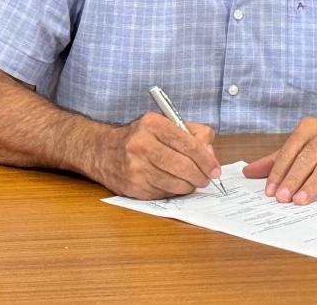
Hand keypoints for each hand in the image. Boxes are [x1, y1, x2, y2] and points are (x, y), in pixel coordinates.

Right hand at [90, 112, 219, 199]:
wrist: (101, 151)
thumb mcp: (164, 124)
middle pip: (183, 165)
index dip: (206, 159)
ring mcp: (135, 167)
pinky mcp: (132, 186)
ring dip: (189, 186)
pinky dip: (173, 192)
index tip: (215, 169)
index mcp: (153, 124)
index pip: (187, 143)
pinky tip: (173, 185)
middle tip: (206, 179)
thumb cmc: (140, 137)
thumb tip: (210, 155)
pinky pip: (163, 194)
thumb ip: (192, 133)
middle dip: (200, 176)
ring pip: (175, 183)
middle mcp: (142, 144)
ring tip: (191, 182)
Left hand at [242, 117, 316, 205]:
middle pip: (306, 158)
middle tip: (282, 198)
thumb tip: (248, 172)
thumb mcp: (304, 148)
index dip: (278, 171)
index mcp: (309, 127)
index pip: (289, 150)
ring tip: (301, 201)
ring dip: (312, 184)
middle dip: (292, 179)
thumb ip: (277, 159)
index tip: (269, 191)